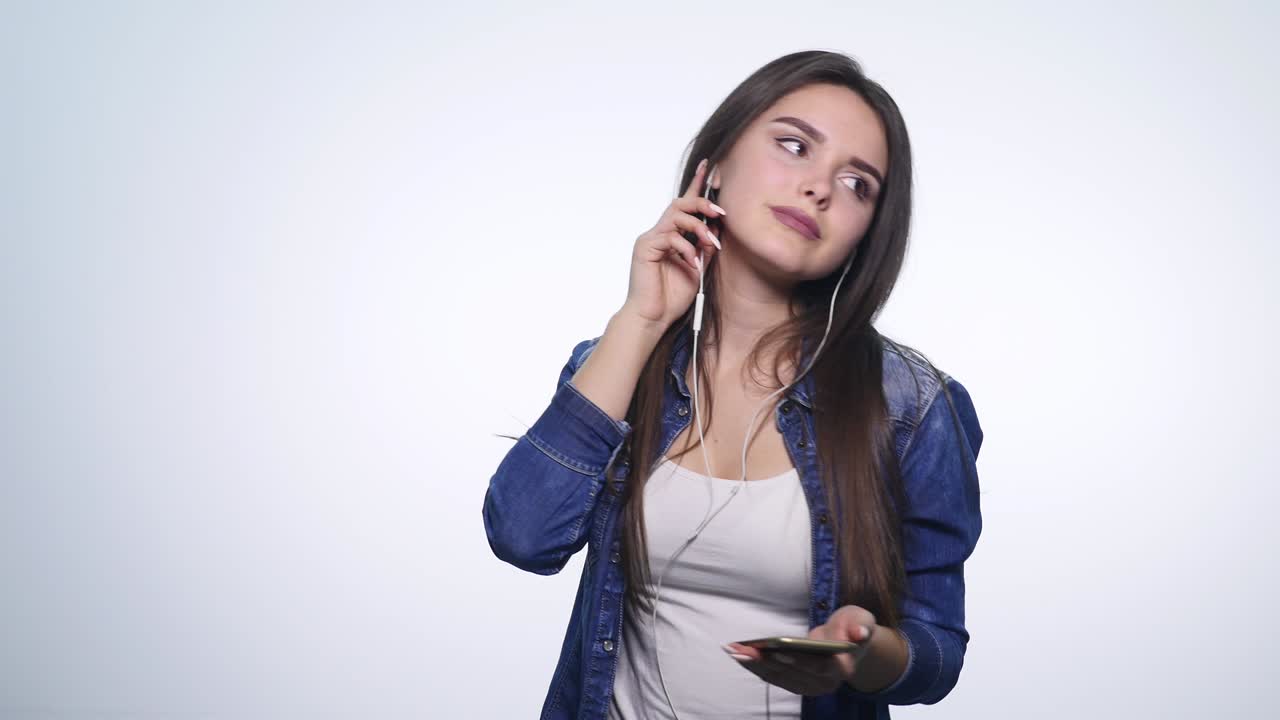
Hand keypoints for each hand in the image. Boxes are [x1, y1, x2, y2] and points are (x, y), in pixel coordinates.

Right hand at [618, 157, 723, 330]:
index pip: (684, 205)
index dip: (696, 185)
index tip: (709, 166)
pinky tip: (693, 264)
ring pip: (676, 216)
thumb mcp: (697, 268)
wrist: (652, 318)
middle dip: (702, 203)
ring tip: (710, 244)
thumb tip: (718, 228)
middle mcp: (658, 233)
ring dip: (698, 227)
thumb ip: (704, 248)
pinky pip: (670, 237)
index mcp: (670, 236)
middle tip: (720, 212)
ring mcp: (649, 239)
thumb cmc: (672, 297)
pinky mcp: (644, 249)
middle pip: (680, 204)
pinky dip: (686, 248)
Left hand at [723, 606, 876, 695]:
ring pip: (777, 677)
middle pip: (790, 673)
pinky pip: (772, 677)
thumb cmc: (853, 628)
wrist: (849, 645)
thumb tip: (859, 633)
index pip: (817, 666)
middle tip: (740, 649)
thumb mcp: (861, 619)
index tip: (776, 650)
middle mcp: (824, 684)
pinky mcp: (796, 684)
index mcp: (841, 669)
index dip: (797, 660)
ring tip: (731, 649)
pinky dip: (754, 666)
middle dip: (764, 660)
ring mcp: (809, 687)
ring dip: (752, 664)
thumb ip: (861, 625)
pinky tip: (738, 654)